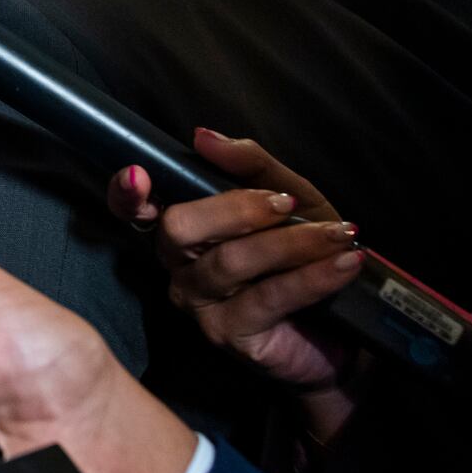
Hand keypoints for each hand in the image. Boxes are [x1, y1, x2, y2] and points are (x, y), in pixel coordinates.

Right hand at [107, 131, 362, 430]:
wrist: (344, 331)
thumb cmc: (306, 256)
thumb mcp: (292, 198)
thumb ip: (251, 166)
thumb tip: (204, 136)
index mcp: (183, 229)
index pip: (136, 209)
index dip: (127, 193)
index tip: (139, 175)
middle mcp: (178, 267)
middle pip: (179, 228)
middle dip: (235, 208)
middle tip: (288, 203)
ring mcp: (199, 305)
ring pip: (229, 261)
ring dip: (292, 242)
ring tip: (340, 234)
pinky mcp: (229, 336)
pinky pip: (267, 297)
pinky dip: (312, 276)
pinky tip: (343, 262)